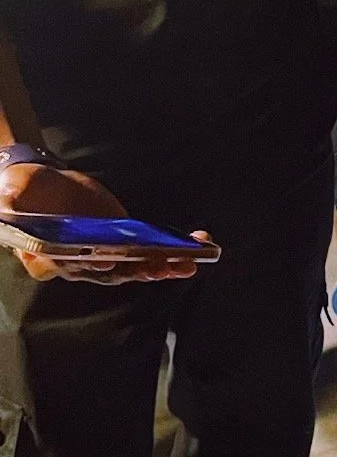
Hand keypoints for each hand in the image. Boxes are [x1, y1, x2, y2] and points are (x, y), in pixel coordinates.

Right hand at [0, 164, 207, 283]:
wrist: (35, 185)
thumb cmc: (18, 192)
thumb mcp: (8, 194)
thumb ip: (7, 203)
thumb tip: (5, 204)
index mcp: (51, 256)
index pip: (76, 266)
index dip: (97, 265)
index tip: (116, 261)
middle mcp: (80, 262)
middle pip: (114, 271)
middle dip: (143, 269)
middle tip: (168, 266)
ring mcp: (104, 253)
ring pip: (136, 266)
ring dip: (166, 264)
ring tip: (192, 260)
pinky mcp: (122, 241)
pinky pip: (149, 250)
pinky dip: (174, 248)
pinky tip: (198, 242)